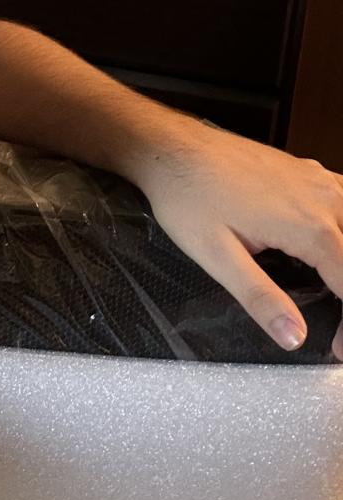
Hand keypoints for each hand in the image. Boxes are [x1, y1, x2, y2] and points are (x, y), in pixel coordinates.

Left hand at [134, 123, 342, 358]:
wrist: (173, 149)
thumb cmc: (189, 198)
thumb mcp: (218, 258)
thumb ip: (260, 298)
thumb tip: (293, 336)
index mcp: (309, 228)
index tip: (340, 350)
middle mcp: (325, 200)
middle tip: (340, 332)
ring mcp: (321, 181)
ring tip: (337, 295)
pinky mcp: (312, 173)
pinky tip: (336, 245)